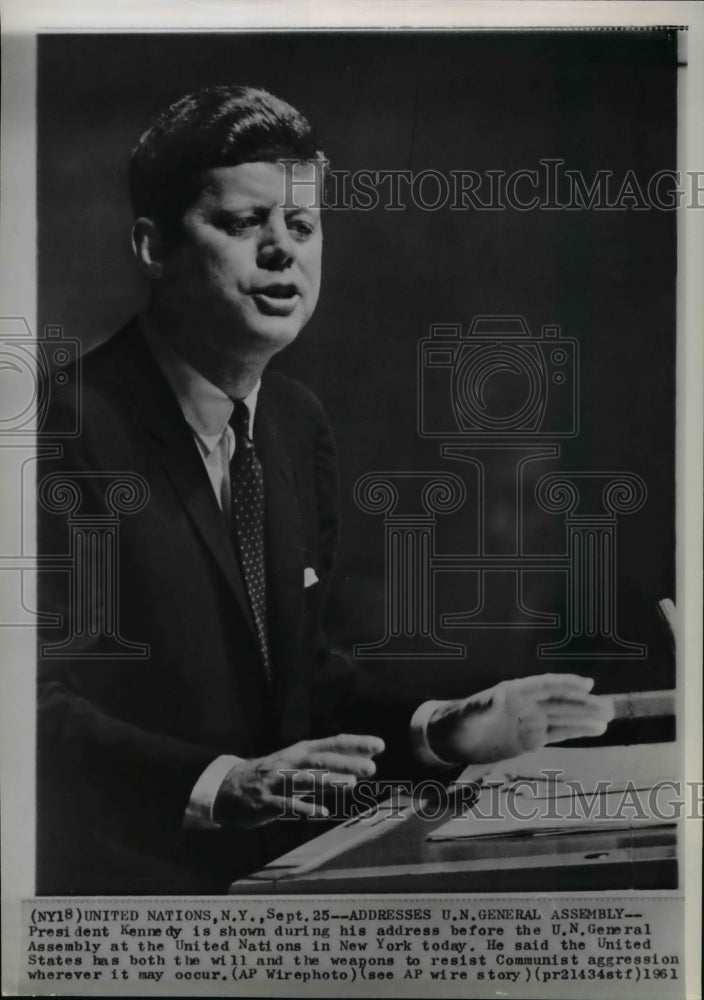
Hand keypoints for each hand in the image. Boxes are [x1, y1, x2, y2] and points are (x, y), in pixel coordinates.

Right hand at [213, 734, 384, 826]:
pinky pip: (288, 805)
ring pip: (304, 779)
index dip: (356, 743)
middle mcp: (290, 761)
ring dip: (328, 781)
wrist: (229, 787)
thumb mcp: (298, 765)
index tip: (380, 745)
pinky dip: (305, 808)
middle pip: (321, 760)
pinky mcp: (266, 801)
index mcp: (300, 751)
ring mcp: (277, 781)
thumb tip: (358, 766)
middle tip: (371, 767)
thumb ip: (327, 766)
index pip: (332, 743)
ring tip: (350, 784)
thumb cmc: (272, 775)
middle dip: (346, 763)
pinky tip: (322, 814)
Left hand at [427, 674, 614, 764]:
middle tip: (609, 706)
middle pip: (560, 702)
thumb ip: (485, 705)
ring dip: (586, 716)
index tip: (587, 685)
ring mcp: (532, 721)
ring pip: (564, 717)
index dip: (565, 684)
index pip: (544, 686)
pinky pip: (559, 733)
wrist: (454, 740)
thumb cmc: (459, 720)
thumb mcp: (470, 712)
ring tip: (609, 716)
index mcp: (514, 693)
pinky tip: (595, 729)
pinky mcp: (532, 738)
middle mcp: (527, 705)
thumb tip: (502, 695)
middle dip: (584, 703)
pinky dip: (577, 731)